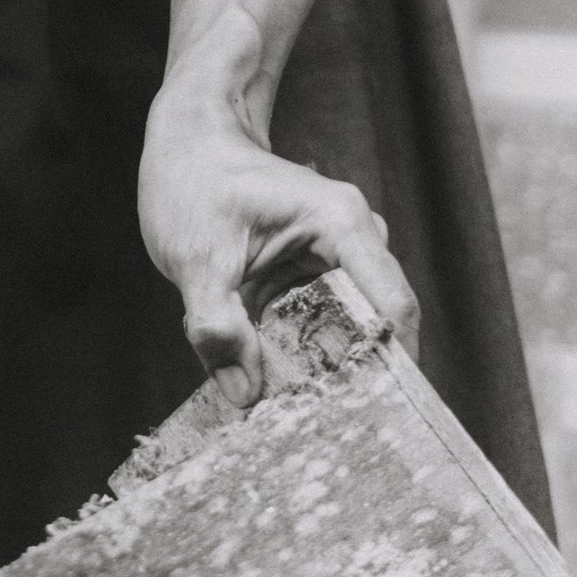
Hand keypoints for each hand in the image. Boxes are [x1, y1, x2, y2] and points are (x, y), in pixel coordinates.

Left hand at [140, 104, 420, 406]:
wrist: (185, 142)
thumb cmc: (192, 181)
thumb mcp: (196, 258)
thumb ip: (219, 328)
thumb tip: (247, 398)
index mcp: (340, 225)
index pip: (392, 307)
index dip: (392, 368)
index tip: (374, 420)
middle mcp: (353, 240)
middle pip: (374, 326)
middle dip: (353, 380)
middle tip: (324, 434)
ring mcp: (338, 257)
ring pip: (348, 330)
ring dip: (325, 371)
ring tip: (295, 418)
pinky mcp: (314, 273)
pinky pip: (323, 324)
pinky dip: (304, 354)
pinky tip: (276, 385)